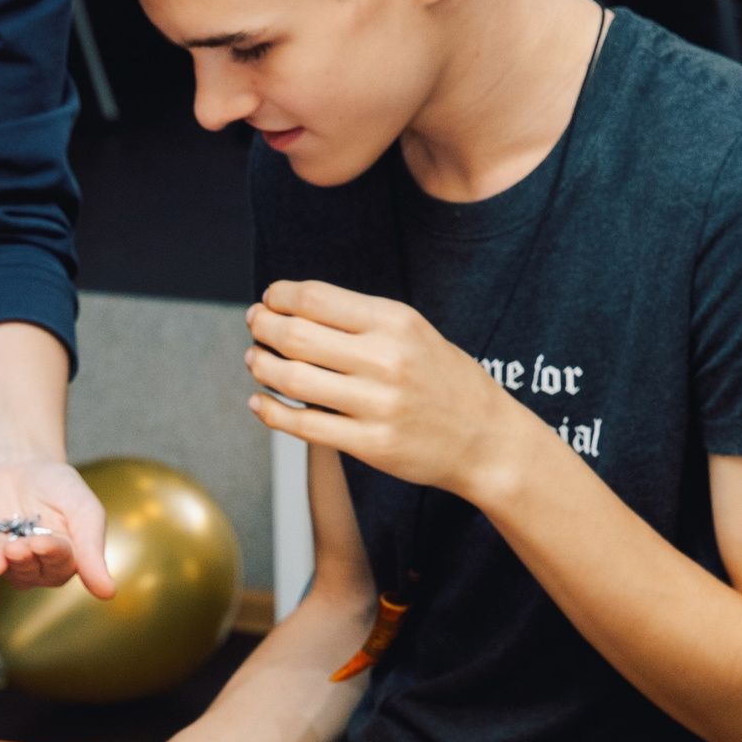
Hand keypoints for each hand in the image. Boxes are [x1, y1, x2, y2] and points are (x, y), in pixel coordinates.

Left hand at [0, 461, 114, 594]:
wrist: (22, 458)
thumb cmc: (59, 487)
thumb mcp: (85, 513)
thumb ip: (93, 551)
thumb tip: (109, 595)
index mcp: (58, 561)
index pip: (57, 564)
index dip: (50, 554)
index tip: (43, 543)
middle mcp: (26, 563)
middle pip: (25, 569)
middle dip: (22, 559)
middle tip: (18, 548)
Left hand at [245, 279, 525, 502]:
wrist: (486, 439)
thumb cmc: (444, 380)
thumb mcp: (414, 332)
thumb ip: (361, 320)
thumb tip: (296, 307)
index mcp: (395, 322)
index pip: (316, 298)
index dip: (280, 297)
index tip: (269, 300)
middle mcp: (385, 359)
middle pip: (296, 335)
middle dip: (264, 327)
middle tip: (255, 326)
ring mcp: (376, 404)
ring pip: (292, 379)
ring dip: (261, 367)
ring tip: (256, 360)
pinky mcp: (369, 443)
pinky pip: (303, 425)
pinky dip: (270, 411)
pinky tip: (259, 401)